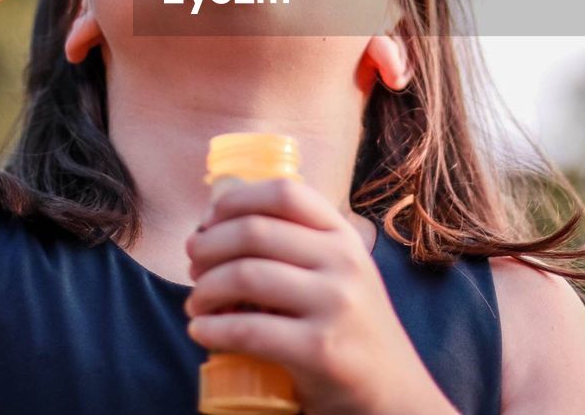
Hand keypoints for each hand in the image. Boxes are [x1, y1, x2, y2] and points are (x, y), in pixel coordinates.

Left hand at [184, 179, 457, 414]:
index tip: (209, 220)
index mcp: (343, 237)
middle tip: (192, 264)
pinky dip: (212, 328)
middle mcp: (344, 262)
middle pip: (254, 231)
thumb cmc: (350, 327)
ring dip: (204, 287)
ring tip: (195, 302)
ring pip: (245, 276)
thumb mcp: (340, 272)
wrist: (392, 392)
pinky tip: (200, 330)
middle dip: (208, 245)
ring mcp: (335, 305)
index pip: (285, 192)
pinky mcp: (320, 350)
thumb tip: (217, 224)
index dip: (236, 200)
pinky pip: (248, 329)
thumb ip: (301, 245)